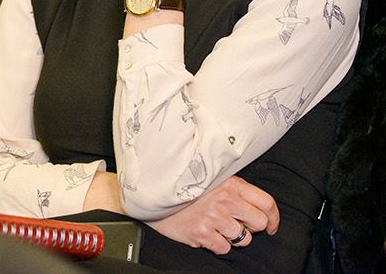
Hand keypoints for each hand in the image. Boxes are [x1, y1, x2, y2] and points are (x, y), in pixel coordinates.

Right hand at [147, 176, 279, 254]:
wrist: (153, 192)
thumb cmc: (183, 186)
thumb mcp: (211, 178)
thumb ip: (234, 187)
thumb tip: (256, 204)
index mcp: (230, 183)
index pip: (267, 203)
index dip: (273, 217)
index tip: (271, 224)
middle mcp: (225, 199)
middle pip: (260, 223)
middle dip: (251, 227)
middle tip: (237, 223)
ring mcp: (214, 217)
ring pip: (243, 239)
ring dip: (232, 237)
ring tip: (216, 226)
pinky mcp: (203, 233)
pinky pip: (224, 248)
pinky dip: (216, 244)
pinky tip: (205, 232)